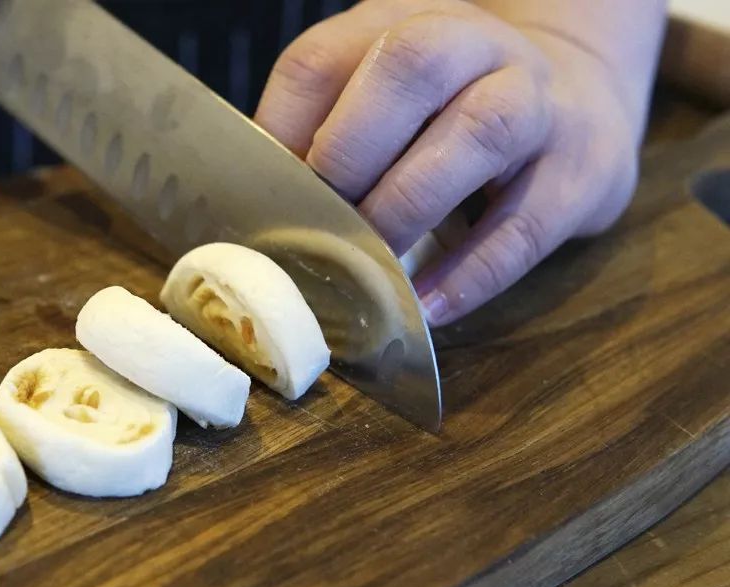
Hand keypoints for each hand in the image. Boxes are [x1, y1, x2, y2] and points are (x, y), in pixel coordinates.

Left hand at [255, 0, 641, 325]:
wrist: (581, 93)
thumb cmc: (452, 109)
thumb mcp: (389, 96)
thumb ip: (329, 133)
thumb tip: (258, 212)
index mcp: (405, 23)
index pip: (324, 57)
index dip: (283, 129)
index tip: (262, 197)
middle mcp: (477, 44)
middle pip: (411, 65)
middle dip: (351, 151)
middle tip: (320, 224)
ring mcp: (539, 99)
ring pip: (482, 130)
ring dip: (410, 204)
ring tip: (373, 262)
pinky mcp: (584, 170)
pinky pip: (527, 223)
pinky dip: (471, 272)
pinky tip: (428, 304)